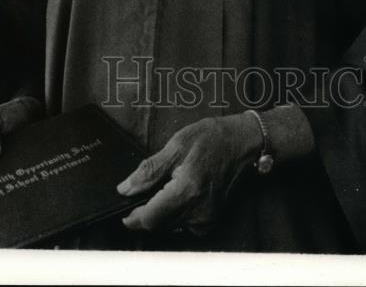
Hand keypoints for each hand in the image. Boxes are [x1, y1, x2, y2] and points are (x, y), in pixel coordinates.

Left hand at [116, 113, 261, 235]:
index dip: (133, 217)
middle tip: (146, 190)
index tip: (124, 211)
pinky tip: (179, 195)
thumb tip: (125, 189)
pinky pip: (183, 225)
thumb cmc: (211, 138)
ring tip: (166, 187)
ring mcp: (206, 219)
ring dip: (160, 213)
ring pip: (169, 226)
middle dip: (147, 212)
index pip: (151, 218)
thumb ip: (150, 169)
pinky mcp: (210, 221)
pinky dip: (175, 214)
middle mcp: (198, 211)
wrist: (242, 143)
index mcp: (187, 190)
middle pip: (158, 225)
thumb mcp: (176, 144)